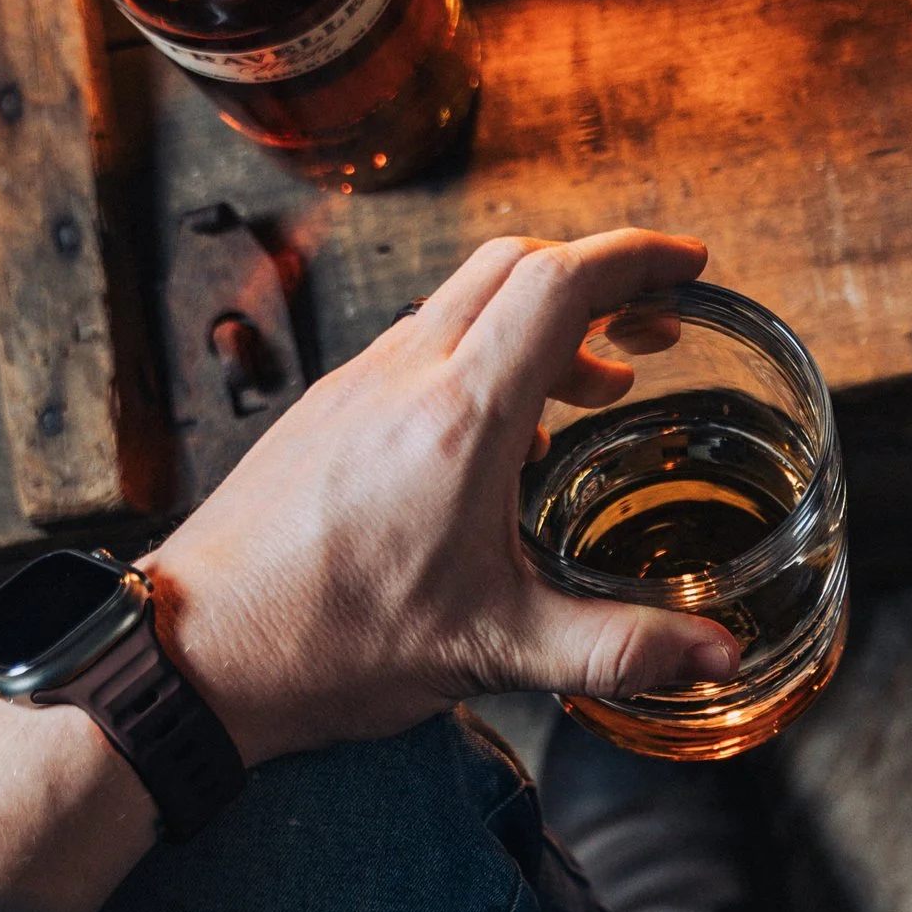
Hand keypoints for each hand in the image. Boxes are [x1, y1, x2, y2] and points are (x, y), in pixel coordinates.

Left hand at [145, 232, 739, 765]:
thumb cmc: (332, 646)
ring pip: (463, 299)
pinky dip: (483, 353)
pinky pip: (420, 342)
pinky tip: (504, 434)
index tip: (689, 264)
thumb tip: (717, 652)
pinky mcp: (327, 409)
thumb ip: (619, 648)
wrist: (194, 652)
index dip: (636, 259)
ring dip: (540, 319)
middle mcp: (405, 376)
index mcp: (461, 418)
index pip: (561, 284)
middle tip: (656, 323)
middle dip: (597, 277)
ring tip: (596, 386)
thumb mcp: (497, 651)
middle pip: (516, 264)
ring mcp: (357, 384)